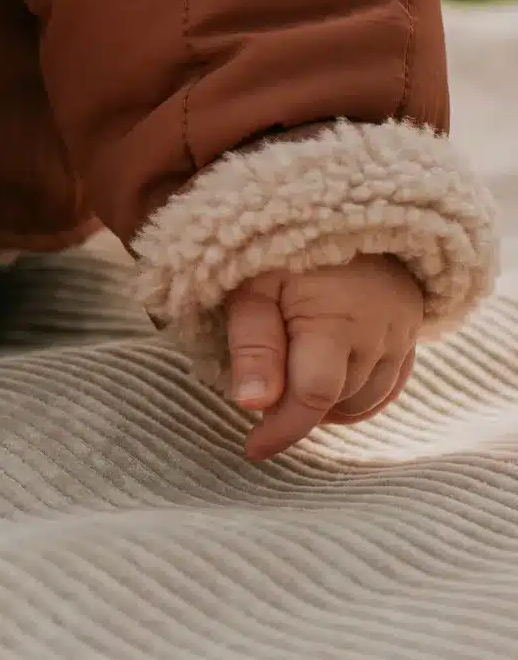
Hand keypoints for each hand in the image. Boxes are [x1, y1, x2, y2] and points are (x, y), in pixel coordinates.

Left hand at [224, 254, 422, 460]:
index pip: (312, 397)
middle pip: (334, 401)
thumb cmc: (287, 245)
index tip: (251, 449)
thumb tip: (251, 405)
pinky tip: (326, 382)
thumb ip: (252, 343)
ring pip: (360, 401)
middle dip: (294, 407)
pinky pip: (385, 389)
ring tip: (288, 377)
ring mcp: (399, 337)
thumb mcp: (254, 285)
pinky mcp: (408, 336)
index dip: (281, 429)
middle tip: (260, 386)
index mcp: (337, 322)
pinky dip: (353, 397)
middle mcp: (378, 336)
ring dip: (323, 404)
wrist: (344, 210)